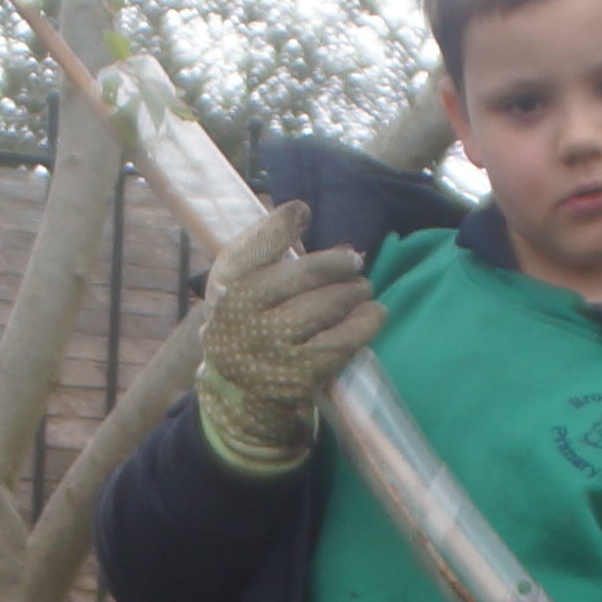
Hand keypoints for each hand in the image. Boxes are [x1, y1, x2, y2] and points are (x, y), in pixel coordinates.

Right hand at [193, 201, 387, 473]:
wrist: (240, 390)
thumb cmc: (247, 322)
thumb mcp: (239, 282)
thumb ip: (265, 245)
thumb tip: (301, 211)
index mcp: (228, 289)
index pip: (253, 250)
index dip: (280, 227)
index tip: (303, 211)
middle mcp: (244, 319)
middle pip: (303, 277)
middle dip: (338, 266)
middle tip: (355, 264)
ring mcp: (272, 350)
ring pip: (326, 308)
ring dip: (354, 293)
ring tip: (363, 289)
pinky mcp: (299, 376)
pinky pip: (341, 342)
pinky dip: (364, 324)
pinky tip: (373, 315)